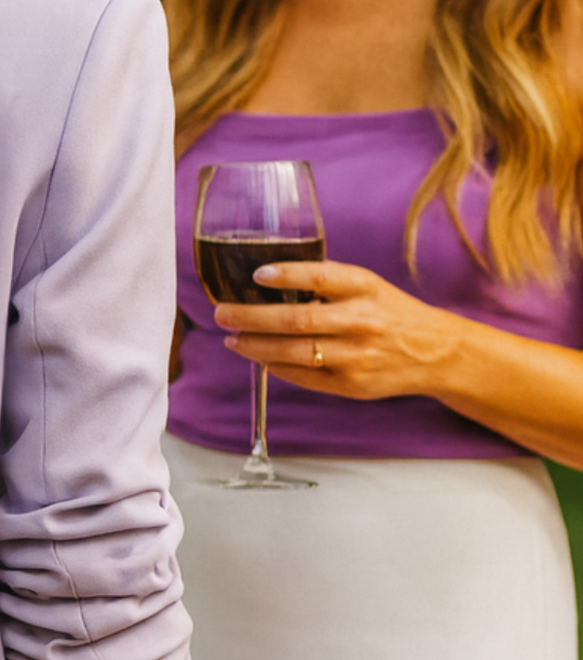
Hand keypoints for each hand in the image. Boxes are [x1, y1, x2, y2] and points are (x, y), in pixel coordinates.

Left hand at [213, 258, 463, 401]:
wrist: (437, 353)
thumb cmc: (391, 313)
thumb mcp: (367, 286)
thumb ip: (326, 283)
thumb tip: (267, 281)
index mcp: (365, 288)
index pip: (320, 278)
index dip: (287, 275)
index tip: (257, 275)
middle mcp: (361, 322)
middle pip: (297, 320)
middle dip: (251, 318)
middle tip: (222, 313)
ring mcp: (356, 356)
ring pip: (294, 352)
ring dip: (255, 346)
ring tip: (232, 339)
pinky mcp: (351, 385)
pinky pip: (303, 376)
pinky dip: (276, 367)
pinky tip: (259, 358)